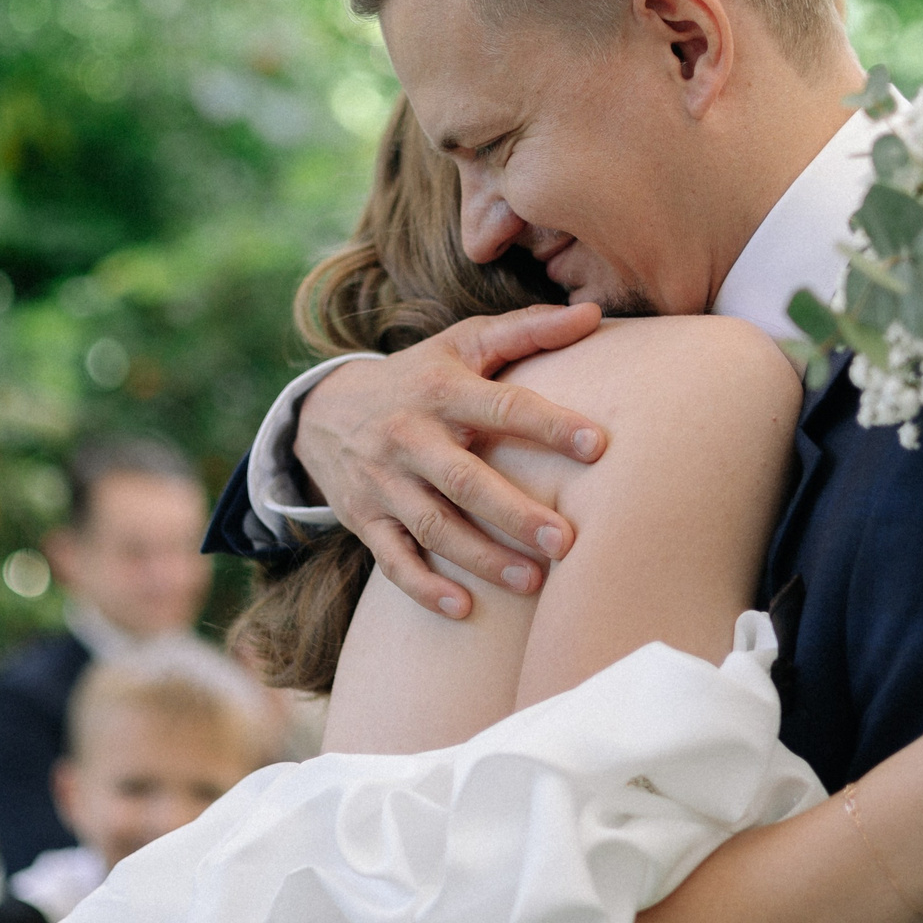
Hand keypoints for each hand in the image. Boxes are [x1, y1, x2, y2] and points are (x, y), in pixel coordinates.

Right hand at [297, 302, 606, 617]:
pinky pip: (392, 561)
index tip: (598, 446)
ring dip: (483, 558)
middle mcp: (408, 435)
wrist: (325, 410)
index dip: (549, 425)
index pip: (502, 406)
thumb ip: (528, 330)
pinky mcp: (365, 520)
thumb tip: (595, 313)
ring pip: (434, 526)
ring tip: (536, 582)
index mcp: (441, 389)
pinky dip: (424, 588)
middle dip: (514, 513)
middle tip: (566, 541)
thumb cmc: (419, 375)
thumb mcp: (462, 343)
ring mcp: (383, 482)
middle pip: (464, 480)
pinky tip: (464, 609)